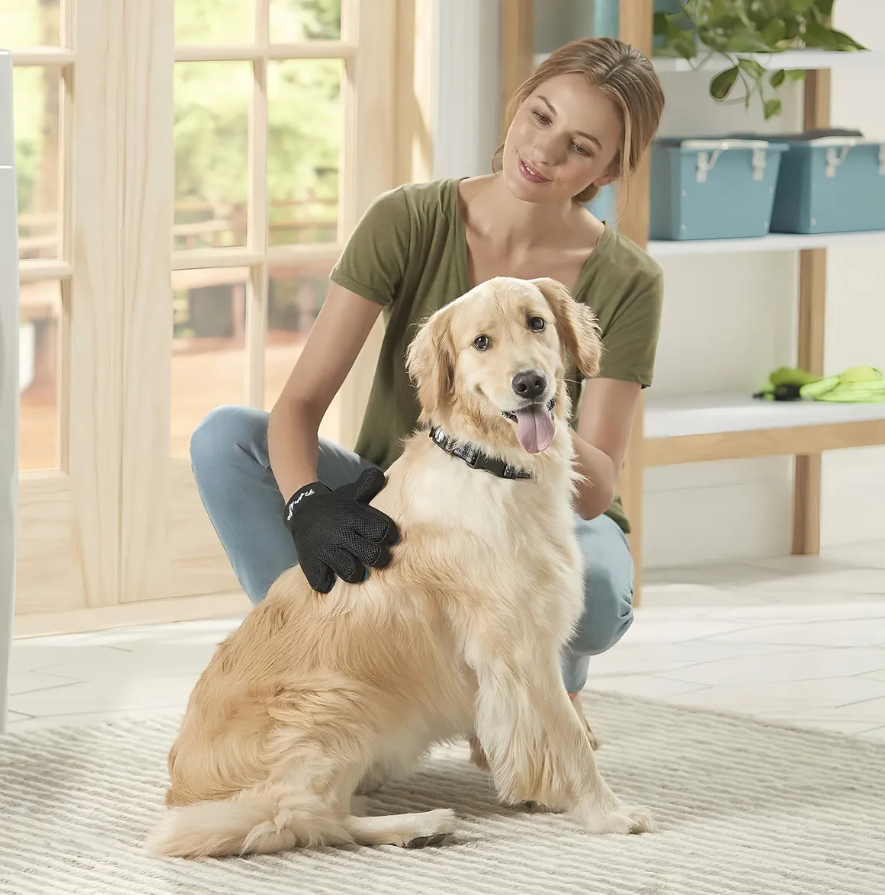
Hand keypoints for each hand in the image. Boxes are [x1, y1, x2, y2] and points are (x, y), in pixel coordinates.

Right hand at [284, 467, 398, 592]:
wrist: (303, 512)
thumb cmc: (338, 506)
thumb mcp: (353, 492)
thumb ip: (369, 483)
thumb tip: (383, 475)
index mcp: (354, 516)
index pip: (384, 530)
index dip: (389, 536)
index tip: (387, 538)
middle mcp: (341, 533)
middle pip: (373, 555)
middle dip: (379, 558)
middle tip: (375, 557)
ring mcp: (325, 550)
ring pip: (351, 573)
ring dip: (356, 573)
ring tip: (355, 567)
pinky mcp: (310, 563)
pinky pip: (323, 582)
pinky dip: (328, 581)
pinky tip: (330, 573)